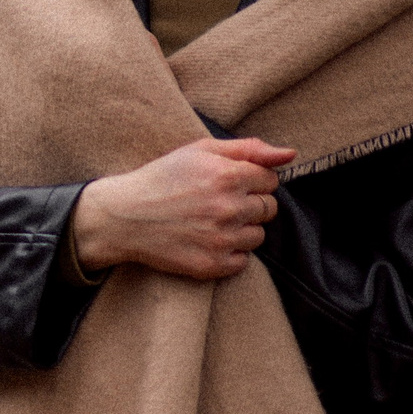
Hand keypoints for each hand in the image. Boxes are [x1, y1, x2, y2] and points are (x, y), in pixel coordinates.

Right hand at [71, 136, 294, 281]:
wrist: (122, 217)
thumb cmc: (162, 179)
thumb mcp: (199, 151)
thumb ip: (249, 149)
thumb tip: (290, 154)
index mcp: (228, 176)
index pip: (271, 180)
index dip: (251, 180)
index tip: (227, 183)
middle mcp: (229, 208)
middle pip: (269, 209)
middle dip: (249, 204)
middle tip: (217, 202)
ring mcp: (222, 239)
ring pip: (258, 236)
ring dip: (241, 229)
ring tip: (210, 222)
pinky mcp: (212, 264)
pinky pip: (243, 261)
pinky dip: (229, 253)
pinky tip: (206, 240)